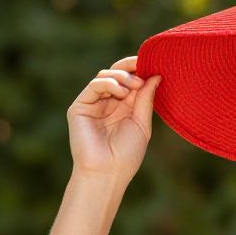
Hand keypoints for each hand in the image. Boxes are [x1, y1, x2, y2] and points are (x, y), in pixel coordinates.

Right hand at [67, 54, 161, 180]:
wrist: (107, 172)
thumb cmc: (126, 155)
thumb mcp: (142, 124)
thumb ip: (146, 99)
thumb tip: (155, 75)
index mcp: (125, 107)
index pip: (131, 81)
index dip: (139, 69)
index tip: (152, 62)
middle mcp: (109, 103)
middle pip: (117, 74)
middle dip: (130, 67)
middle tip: (142, 66)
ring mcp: (93, 104)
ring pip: (105, 76)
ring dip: (122, 76)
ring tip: (134, 86)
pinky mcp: (80, 107)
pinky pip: (94, 86)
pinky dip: (108, 83)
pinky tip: (120, 92)